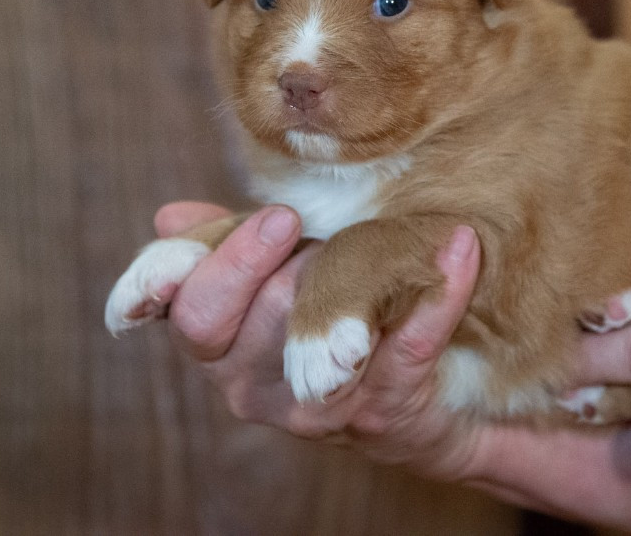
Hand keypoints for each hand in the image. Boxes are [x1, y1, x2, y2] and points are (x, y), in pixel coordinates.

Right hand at [153, 202, 486, 478]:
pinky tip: (460, 250)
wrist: (418, 397)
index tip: (270, 218)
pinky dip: (440, 296)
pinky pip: (410, 347)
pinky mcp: (385, 412)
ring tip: (366, 239)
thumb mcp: (270, 277)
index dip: (206, 269)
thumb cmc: (328, 318)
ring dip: (342, 283)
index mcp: (219, 344)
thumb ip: (222, 246)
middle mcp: (252, 386)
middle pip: (244, 321)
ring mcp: (319, 405)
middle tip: (291, 223)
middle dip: (269, 266)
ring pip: (316, 341)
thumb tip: (170, 218)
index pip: (188, 311)